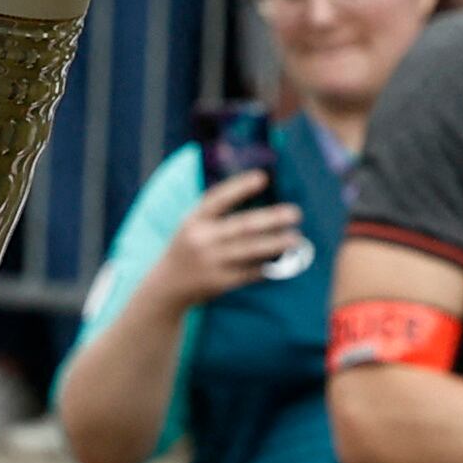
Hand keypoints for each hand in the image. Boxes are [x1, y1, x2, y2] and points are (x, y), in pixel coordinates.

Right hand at [147, 173, 309, 309]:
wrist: (167, 285)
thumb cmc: (189, 247)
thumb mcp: (192, 224)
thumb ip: (217, 212)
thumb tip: (256, 200)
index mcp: (194, 220)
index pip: (218, 198)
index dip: (239, 187)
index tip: (262, 177)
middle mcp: (201, 239)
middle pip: (242, 226)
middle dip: (271, 219)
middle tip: (295, 213)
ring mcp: (210, 262)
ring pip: (250, 250)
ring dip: (276, 244)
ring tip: (296, 238)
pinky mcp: (220, 282)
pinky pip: (249, 272)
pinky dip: (267, 266)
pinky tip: (282, 260)